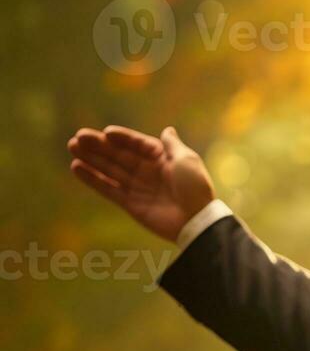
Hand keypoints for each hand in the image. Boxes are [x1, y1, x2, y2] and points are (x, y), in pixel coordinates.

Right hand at [67, 125, 215, 241]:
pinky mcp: (130, 204)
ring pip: (110, 170)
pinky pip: (108, 189)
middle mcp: (149, 172)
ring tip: (72, 147)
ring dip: (91, 159)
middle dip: (99, 146)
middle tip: (78, 138)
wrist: (196, 220)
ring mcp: (138, 188)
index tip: (106, 133)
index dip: (121, 137)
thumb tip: (167, 129)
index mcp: (163, 159)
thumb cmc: (194, 187)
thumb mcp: (186, 160)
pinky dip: (92, 179)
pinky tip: (76, 168)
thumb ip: (172, 145)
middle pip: (119, 155)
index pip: (137, 144)